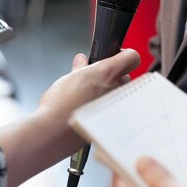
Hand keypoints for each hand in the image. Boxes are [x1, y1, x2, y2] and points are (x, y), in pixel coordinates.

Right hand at [0, 49, 139, 186]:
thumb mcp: (69, 78)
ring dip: (111, 93)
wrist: (55, 131)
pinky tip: (91, 109)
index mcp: (107, 73)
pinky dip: (106, 108)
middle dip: (113, 76)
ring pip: (121, 94)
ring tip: (91, 97)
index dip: (124, 55)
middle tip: (97, 79)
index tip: (115, 56)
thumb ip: (80, 67)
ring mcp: (117, 106)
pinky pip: (116, 110)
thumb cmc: (60, 105)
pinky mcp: (115, 121)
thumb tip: (82, 61)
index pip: (132, 57)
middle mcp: (117, 88)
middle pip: (126, 76)